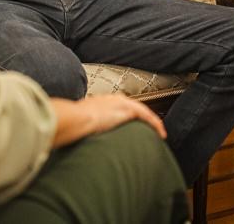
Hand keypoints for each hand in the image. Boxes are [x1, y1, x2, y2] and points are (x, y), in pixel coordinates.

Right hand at [49, 94, 165, 147]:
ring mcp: (121, 102)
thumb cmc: (72, 122)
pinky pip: (147, 116)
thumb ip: (78, 125)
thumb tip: (73, 134)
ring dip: (150, 122)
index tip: (128, 124)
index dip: (124, 115)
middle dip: (140, 117)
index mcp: (100, 101)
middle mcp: (112, 98)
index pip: (117, 106)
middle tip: (147, 128)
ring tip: (158, 132)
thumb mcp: (76, 122)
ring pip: (142, 111)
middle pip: (132, 107)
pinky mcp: (128, 110)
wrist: (76, 119)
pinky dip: (155, 124)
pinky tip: (161, 133)